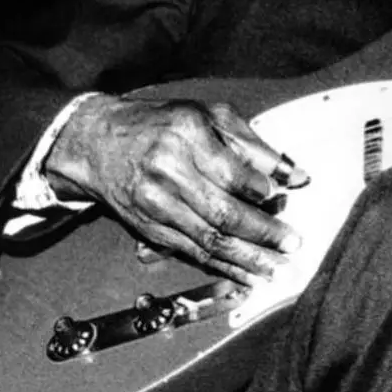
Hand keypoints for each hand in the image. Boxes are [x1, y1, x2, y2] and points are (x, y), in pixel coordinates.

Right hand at [45, 95, 304, 285]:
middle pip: (222, 212)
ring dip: (247, 259)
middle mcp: (168, 171)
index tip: (284, 199)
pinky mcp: (149, 228)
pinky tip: (246, 275)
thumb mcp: (209, 116)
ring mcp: (155, 204)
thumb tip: (295, 175)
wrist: (97, 142)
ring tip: (277, 269)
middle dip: (262, 233)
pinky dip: (222, 266)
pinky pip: (192, 252)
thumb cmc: (162, 124)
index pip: (231, 172)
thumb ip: (253, 144)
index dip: (261, 191)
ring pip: (209, 239)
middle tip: (292, 243)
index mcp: (187, 134)